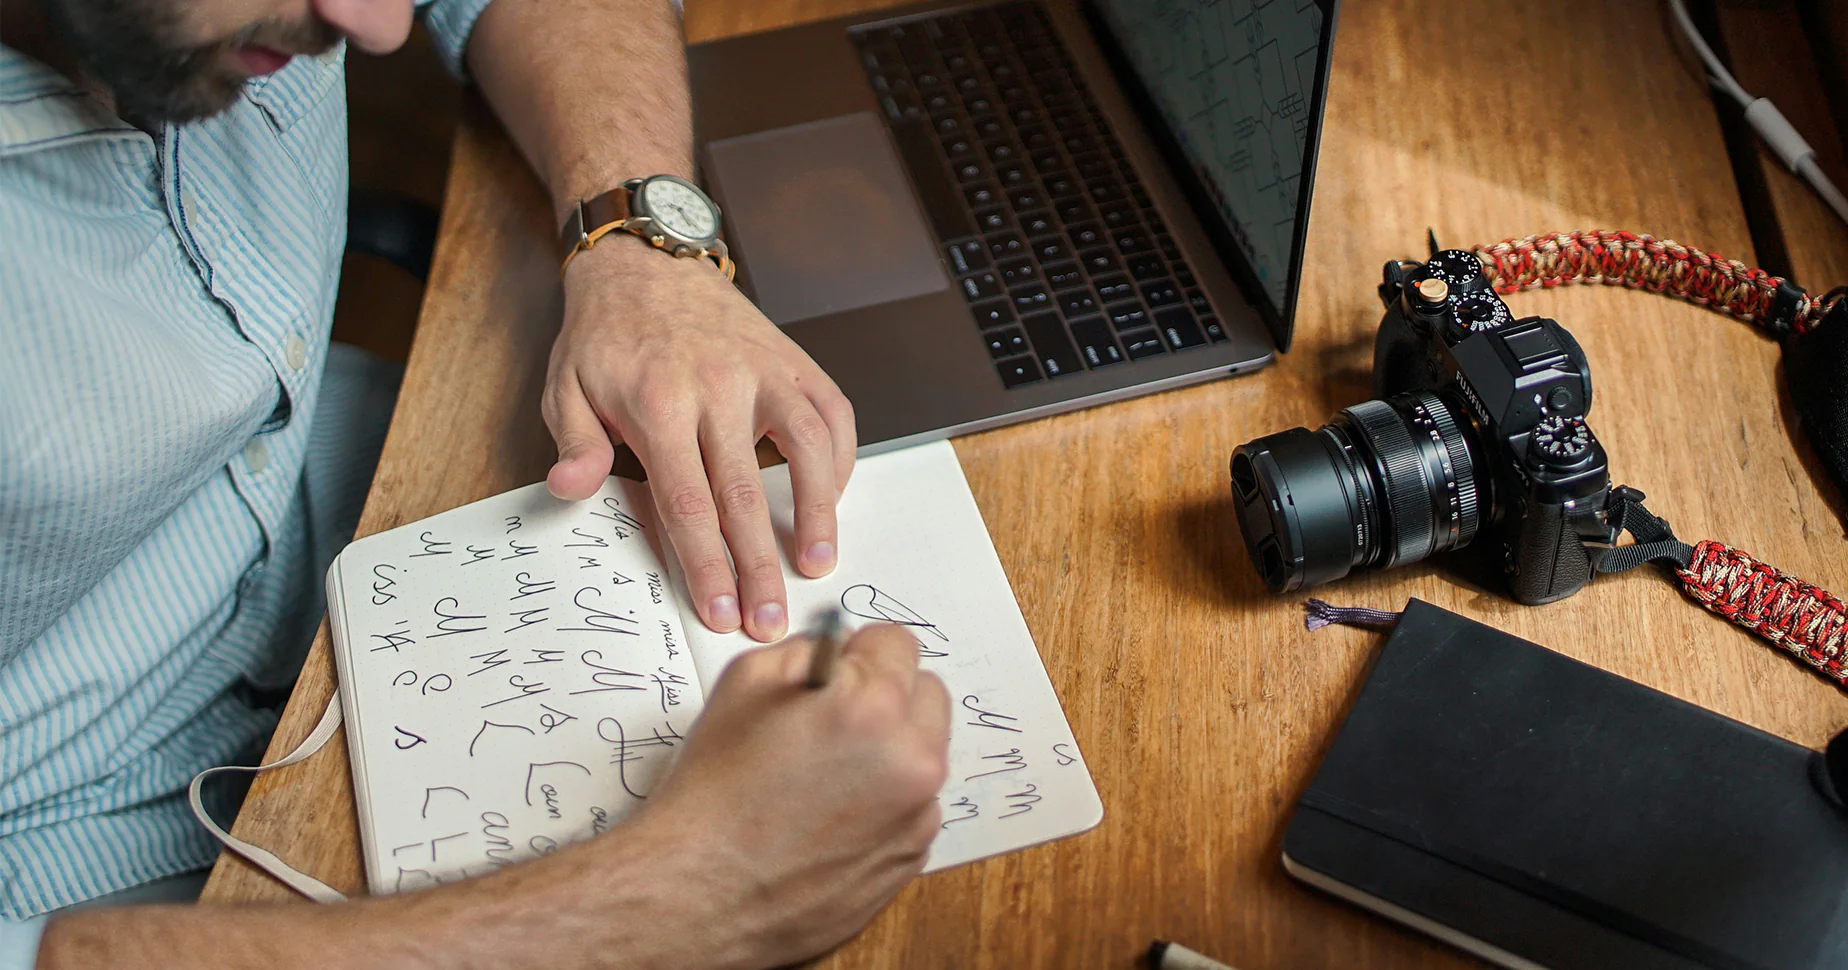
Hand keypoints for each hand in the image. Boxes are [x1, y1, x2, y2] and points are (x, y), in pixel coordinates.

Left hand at [544, 241, 856, 641]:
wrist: (648, 261)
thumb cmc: (607, 335)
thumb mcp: (566, 387)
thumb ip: (575, 443)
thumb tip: (571, 489)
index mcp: (658, 402)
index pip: (689, 502)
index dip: (708, 565)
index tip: (720, 611)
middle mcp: (718, 386)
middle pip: (748, 494)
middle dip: (760, 567)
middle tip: (770, 619)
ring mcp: (764, 371)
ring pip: (809, 450)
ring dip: (819, 515)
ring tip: (818, 565)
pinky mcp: (793, 361)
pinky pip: (832, 416)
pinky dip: (839, 462)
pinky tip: (831, 503)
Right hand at [629, 624, 951, 967]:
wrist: (700, 892)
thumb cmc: (714, 792)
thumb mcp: (745, 682)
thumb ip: (809, 651)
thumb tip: (843, 651)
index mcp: (874, 707)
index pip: (899, 644)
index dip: (859, 654)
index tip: (838, 672)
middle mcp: (912, 761)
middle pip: (926, 695)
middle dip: (886, 697)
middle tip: (833, 721)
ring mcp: (917, 816)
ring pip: (922, 754)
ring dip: (889, 752)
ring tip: (825, 777)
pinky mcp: (911, 858)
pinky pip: (913, 807)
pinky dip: (884, 803)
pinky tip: (830, 818)